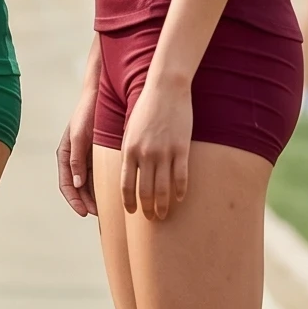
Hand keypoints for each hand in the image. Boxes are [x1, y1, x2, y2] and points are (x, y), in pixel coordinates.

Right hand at [56, 76, 99, 217]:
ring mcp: (86, 158)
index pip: (66, 184)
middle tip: (100, 215)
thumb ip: (76, 160)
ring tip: (109, 208)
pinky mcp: (98, 155)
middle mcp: (74, 159)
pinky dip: (105, 185)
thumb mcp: (79, 137)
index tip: (85, 212)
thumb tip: (76, 184)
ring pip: (89, 184)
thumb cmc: (87, 115)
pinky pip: (100, 175)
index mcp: (65, 155)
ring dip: (96, 196)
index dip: (74, 200)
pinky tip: (116, 192)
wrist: (100, 97)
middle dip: (87, 202)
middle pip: (78, 188)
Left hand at [119, 76, 190, 219]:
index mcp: (128, 150)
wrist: (165, 89)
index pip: (125, 184)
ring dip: (162, 205)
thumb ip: (128, 150)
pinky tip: (180, 198)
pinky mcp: (182, 148)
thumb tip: (127, 170)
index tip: (130, 212)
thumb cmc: (146, 109)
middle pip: (144, 190)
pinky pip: (181, 175)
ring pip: (162, 187)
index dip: (128, 201)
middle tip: (150, 219)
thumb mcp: (129, 130)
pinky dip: (180, 190)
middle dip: (146, 208)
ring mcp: (164, 152)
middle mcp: (144, 154)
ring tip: (163, 215)